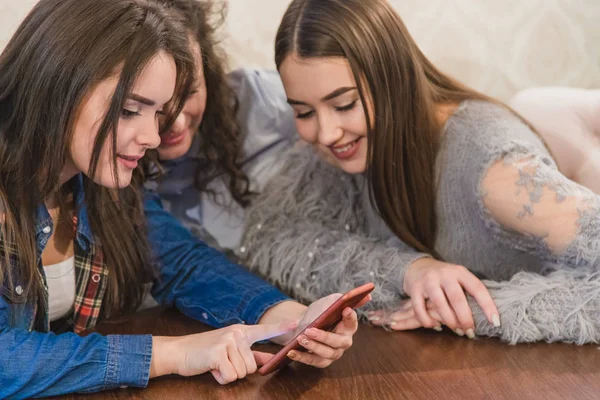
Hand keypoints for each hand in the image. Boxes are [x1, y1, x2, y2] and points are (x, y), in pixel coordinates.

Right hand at [150, 321, 296, 384]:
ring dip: (229, 374)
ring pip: (243, 372)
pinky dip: (221, 377)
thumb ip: (251, 354)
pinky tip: (212, 368)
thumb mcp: (229, 350)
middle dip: (237, 370)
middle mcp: (236, 333)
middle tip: (222, 363)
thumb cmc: (205, 352)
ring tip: (216, 364)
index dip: (282, 327)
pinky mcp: (219, 352)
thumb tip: (270, 360)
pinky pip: (231, 375)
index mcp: (240, 331)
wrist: (179, 352)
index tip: (297, 323)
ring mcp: (228, 341)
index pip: (265, 329)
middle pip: (252, 366)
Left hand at [260, 293, 370, 367]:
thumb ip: (343, 299)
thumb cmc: (320, 313)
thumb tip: (367, 295)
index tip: (345, 309)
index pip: (352, 323)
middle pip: (338, 342)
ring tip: (301, 338)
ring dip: (313, 346)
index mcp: (348, 326)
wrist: (304, 324)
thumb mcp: (330, 302)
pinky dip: (302, 357)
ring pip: (327, 353)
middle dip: (324, 337)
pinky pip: (313, 361)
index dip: (350, 317)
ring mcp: (334, 353)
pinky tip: (291, 351)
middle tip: (309, 330)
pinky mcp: (322, 361)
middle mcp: (344, 342)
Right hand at [402, 258, 499, 335]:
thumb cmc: (444, 278)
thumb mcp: (459, 278)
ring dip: (449, 321)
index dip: (488, 306)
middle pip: (457, 299)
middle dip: (465, 319)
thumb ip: (469, 291)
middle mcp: (444, 274)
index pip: (477, 288)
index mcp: (460, 271)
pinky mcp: (414, 288)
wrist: (417, 266)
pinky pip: (420, 309)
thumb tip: (489, 317)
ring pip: (439, 305)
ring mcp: (428, 281)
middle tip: (470, 332)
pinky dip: (428, 321)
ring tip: (456, 330)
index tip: (496, 322)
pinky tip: (435, 326)